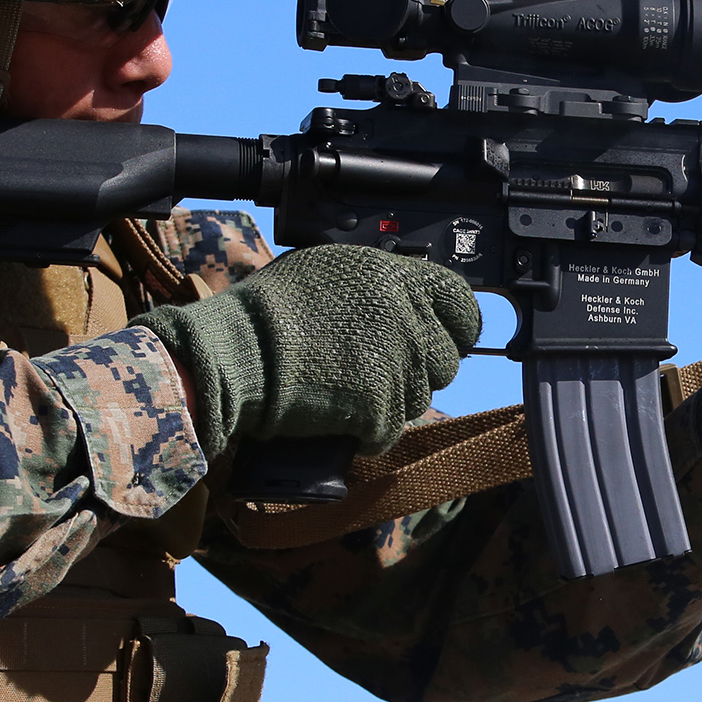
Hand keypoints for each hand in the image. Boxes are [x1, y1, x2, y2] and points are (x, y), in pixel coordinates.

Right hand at [134, 245, 480, 461]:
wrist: (238, 353)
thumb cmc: (271, 310)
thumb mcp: (333, 271)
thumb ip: (382, 285)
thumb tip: (409, 300)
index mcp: (401, 279)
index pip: (463, 305)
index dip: (457, 327)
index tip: (446, 339)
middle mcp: (409, 320)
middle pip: (446, 360)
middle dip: (419, 369)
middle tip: (378, 369)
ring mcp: (399, 367)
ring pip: (420, 398)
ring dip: (392, 400)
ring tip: (348, 387)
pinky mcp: (382, 410)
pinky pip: (389, 430)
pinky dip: (365, 429)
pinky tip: (337, 413)